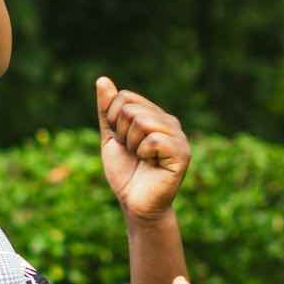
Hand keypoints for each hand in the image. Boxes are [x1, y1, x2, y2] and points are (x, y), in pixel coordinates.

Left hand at [97, 79, 190, 222]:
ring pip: (142, 122)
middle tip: (133, 152)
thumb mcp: (111, 137)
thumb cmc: (126, 172)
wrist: (134, 203)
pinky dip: (143, 154)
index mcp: (155, 115)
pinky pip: (153, 140)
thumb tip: (102, 80)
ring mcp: (178, 137)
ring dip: (132, 144)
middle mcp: (169, 122)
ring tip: (142, 158)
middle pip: (131, 109)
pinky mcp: (182, 154)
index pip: (125, 97)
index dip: (113, 120)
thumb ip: (107, 110)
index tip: (122, 140)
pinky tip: (151, 164)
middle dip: (122, 134)